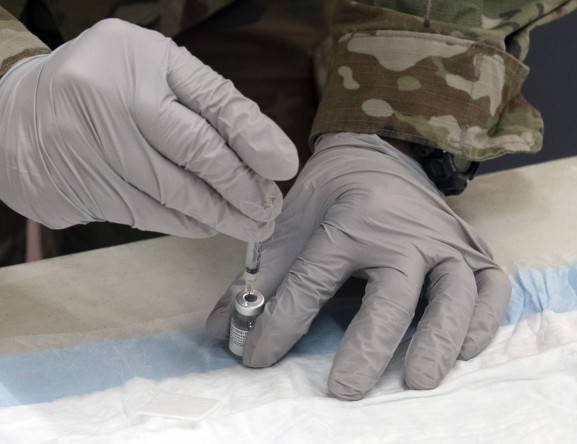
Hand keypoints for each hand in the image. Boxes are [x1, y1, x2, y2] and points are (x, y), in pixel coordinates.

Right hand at [0, 19, 297, 239]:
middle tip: (268, 210)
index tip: (283, 167)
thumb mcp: (159, 72)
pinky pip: (143, 213)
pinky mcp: (72, 187)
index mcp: (137, 59)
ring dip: (217, 215)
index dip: (253, 138)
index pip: (210, 103)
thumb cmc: (108, 84)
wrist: (16, 109)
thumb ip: (213, 103)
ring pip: (170, 193)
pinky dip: (181, 223)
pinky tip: (204, 225)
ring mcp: (83, 145)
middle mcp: (106, 97)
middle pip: (194, 154)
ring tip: (247, 223)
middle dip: (241, 189)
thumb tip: (269, 154)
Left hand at [207, 132, 510, 399]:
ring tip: (416, 382)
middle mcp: (403, 231)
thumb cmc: (332, 195)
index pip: (311, 283)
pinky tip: (463, 351)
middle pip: (390, 295)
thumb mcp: (288, 225)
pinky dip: (483, 322)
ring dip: (436, 341)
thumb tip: (223, 331)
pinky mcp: (473, 249)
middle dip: (367, 348)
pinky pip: (492, 288)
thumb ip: (258, 279)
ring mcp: (444, 241)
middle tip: (344, 391)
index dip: (280, 325)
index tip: (255, 360)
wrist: (380, 156)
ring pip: (452, 294)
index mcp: (350, 220)